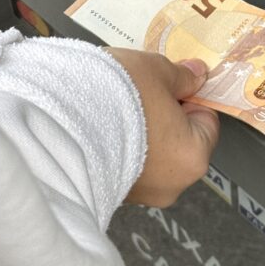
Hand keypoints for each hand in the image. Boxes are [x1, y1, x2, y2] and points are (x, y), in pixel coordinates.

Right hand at [106, 48, 219, 207]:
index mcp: (193, 157)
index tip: (170, 85)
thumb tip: (197, 75)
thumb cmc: (117, 96)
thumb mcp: (157, 71)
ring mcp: (139, 195)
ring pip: (151, 155)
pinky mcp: (110, 194)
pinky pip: (126, 165)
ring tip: (115, 109)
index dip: (188, 98)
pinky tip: (102, 125)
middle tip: (142, 94)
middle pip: (179, 142)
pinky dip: (119, 147)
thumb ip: (182, 76)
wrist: (57, 121)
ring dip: (140, 134)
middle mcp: (171, 186)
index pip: (207, 122)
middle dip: (164, 117)